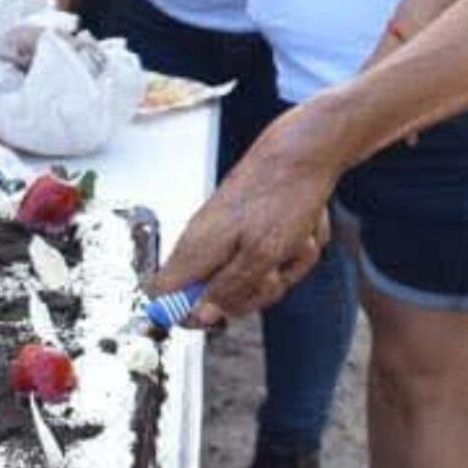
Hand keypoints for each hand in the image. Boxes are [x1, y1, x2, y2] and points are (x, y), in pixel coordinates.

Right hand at [151, 111, 338, 321]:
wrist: (304, 153)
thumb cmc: (282, 195)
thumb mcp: (260, 254)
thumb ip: (228, 288)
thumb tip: (199, 315)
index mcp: (196, 249)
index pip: (163, 294)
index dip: (187, 313)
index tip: (219, 315)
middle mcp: (208, 244)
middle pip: (221, 298)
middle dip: (258, 291)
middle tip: (274, 271)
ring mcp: (232, 238)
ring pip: (256, 280)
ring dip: (286, 267)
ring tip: (295, 242)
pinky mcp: (253, 232)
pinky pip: (275, 260)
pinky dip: (295, 250)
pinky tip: (302, 230)